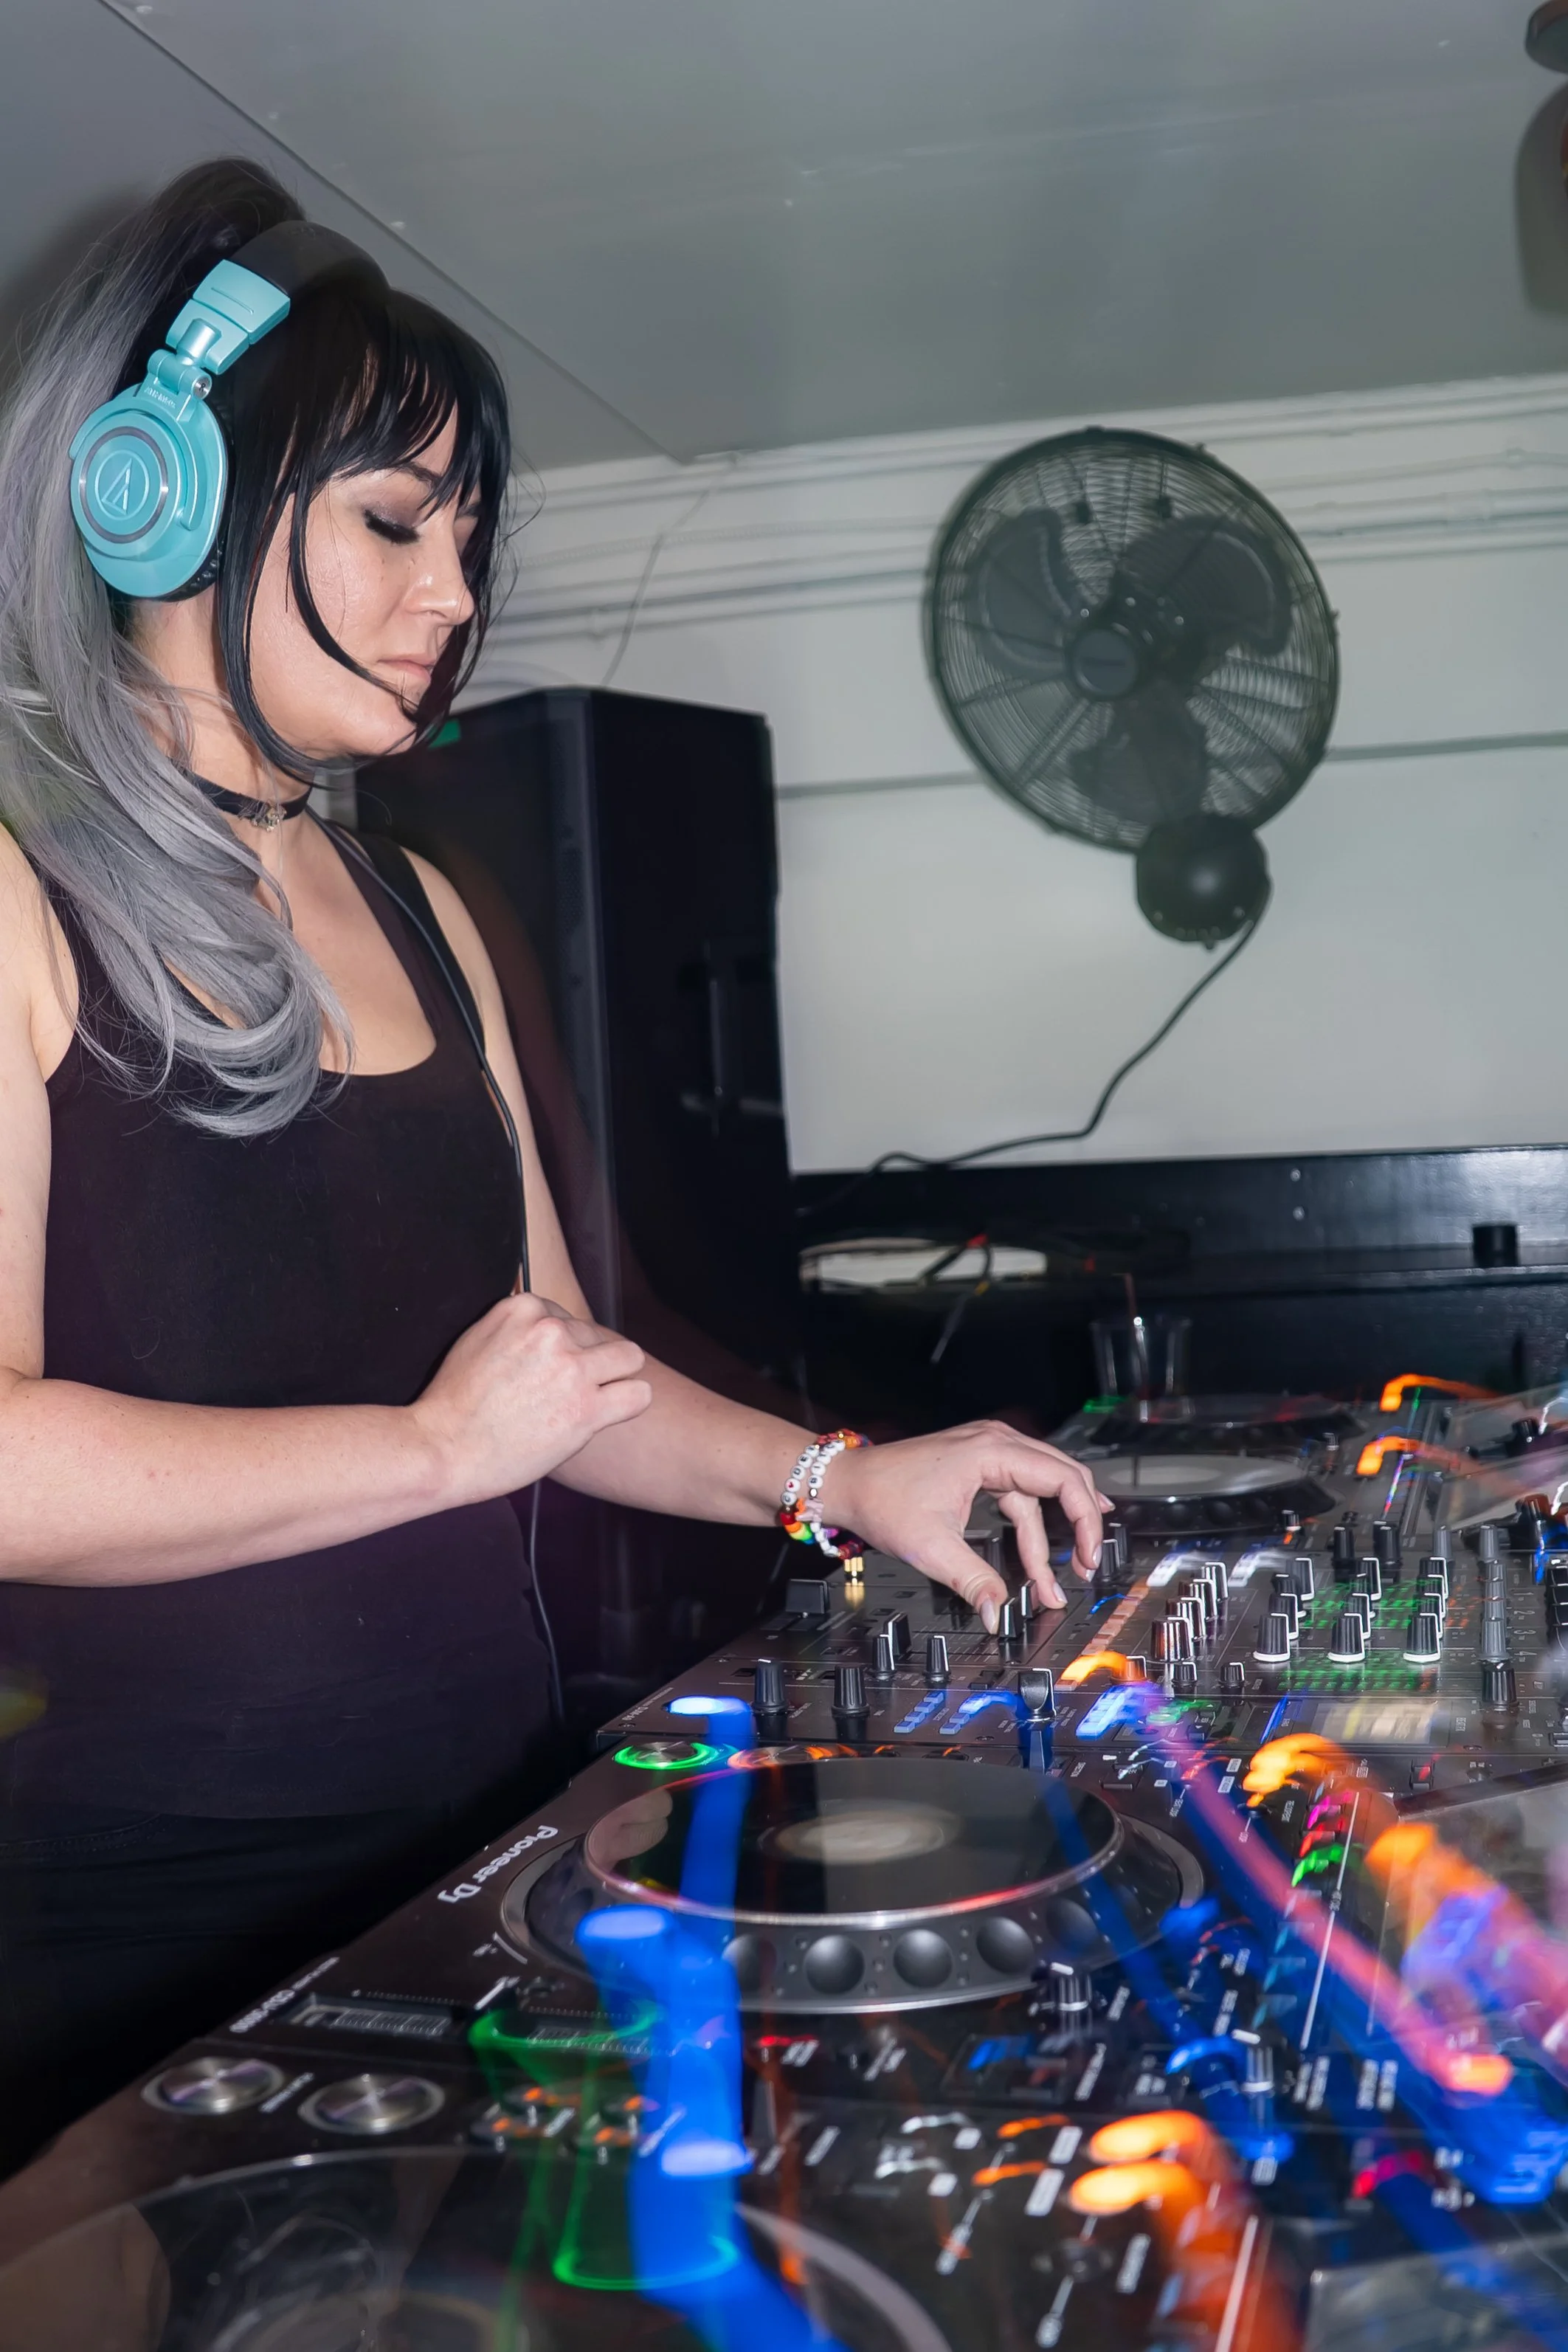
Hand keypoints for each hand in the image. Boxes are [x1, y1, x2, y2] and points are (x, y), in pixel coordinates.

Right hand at [409, 1294, 652, 1505]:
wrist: (443, 1448)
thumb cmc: (454, 1404)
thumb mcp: (478, 1338)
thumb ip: (515, 1327)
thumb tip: (545, 1321)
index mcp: (524, 1308)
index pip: (568, 1316)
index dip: (562, 1347)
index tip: (544, 1371)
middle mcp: (551, 1330)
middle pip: (596, 1337)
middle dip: (585, 1362)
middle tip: (561, 1393)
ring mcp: (571, 1368)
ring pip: (628, 1358)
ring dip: (614, 1377)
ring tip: (591, 1399)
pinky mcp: (586, 1408)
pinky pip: (638, 1394)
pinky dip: (630, 1403)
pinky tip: (609, 1413)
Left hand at [819, 1421, 1107, 1630]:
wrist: (848, 1483)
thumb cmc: (881, 1498)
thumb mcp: (931, 1547)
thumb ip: (973, 1581)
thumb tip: (997, 1613)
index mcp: (991, 1451)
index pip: (1063, 1480)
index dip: (1084, 1520)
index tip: (1089, 1556)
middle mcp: (996, 1442)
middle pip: (1063, 1477)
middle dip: (1079, 1524)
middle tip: (1089, 1565)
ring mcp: (989, 1450)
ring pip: (1041, 1489)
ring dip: (1052, 1533)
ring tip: (1058, 1578)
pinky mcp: (980, 1463)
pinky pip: (1021, 1491)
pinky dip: (1033, 1521)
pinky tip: (1050, 1540)